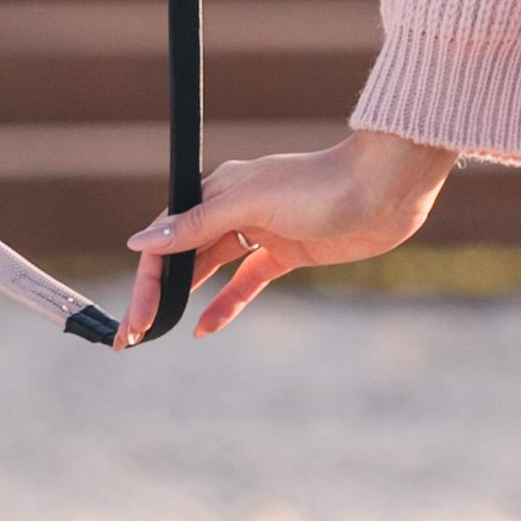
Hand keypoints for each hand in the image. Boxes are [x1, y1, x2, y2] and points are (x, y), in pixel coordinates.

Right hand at [118, 127, 453, 344]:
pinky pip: (246, 282)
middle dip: (158, 294)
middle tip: (134, 336)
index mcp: (218, 190)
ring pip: (210, 270)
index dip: (147, 278)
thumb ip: (197, 225)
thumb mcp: (253, 203)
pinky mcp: (287, 252)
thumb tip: (140, 243)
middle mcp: (234, 209)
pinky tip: (205, 327)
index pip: (167, 237)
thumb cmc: (321, 185)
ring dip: (185, 299)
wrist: (386, 188)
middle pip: (183, 256)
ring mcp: (261, 232)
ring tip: (160, 333)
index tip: (134, 318)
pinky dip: (226, 304)